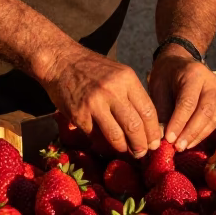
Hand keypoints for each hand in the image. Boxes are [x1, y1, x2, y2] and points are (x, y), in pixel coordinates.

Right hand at [38, 42, 160, 158]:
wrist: (60, 61)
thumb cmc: (91, 68)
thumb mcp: (117, 73)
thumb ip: (131, 94)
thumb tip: (146, 123)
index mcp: (127, 79)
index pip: (148, 111)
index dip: (154, 131)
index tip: (155, 142)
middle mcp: (113, 90)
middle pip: (135, 126)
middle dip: (142, 145)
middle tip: (142, 153)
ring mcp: (94, 103)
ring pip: (117, 135)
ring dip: (124, 148)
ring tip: (127, 152)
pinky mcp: (79, 114)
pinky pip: (96, 136)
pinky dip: (103, 143)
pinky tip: (106, 145)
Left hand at [148, 48, 215, 149]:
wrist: (180, 61)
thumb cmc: (166, 74)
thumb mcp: (158, 86)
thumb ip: (161, 110)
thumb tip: (161, 137)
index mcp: (194, 74)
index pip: (188, 102)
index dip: (179, 122)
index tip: (168, 139)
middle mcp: (211, 82)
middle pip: (205, 111)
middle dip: (191, 132)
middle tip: (177, 147)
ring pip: (213, 119)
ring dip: (197, 136)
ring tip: (182, 147)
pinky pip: (215, 121)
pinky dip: (203, 134)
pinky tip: (190, 142)